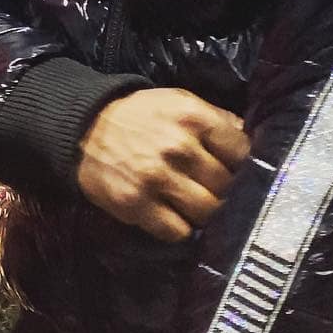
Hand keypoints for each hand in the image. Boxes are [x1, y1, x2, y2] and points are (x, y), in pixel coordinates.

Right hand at [77, 88, 248, 242]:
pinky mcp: (136, 205)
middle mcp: (179, 148)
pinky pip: (177, 231)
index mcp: (194, 118)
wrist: (84, 128)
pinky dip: (179, 228)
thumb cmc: (138, 115)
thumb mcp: (178, 101)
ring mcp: (157, 178)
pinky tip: (173, 216)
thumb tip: (248, 139)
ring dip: (203, 212)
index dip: (241, 163)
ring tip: (194, 205)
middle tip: (211, 189)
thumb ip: (215, 118)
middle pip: (226, 185)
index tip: (233, 168)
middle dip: (222, 189)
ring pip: (207, 212)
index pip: (241, 152)